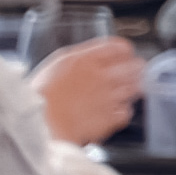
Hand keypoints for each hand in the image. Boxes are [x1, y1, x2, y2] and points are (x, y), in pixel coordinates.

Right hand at [31, 35, 145, 144]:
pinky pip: (127, 111)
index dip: (124, 53)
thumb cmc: (40, 98)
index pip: (121, 47)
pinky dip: (121, 112)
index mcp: (87, 60)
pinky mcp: (111, 118)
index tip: (123, 57)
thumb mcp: (57, 65)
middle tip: (127, 75)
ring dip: (129, 90)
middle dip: (133, 70)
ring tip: (117, 94)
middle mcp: (103, 76)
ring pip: (136, 88)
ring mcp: (110, 98)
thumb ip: (81, 58)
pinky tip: (110, 112)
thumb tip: (95, 57)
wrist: (39, 127)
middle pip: (136, 66)